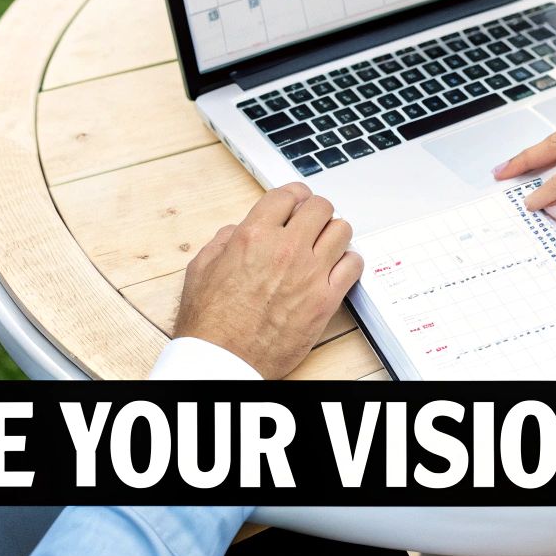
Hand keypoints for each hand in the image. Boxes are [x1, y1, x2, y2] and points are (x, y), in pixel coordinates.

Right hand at [170, 183, 361, 379]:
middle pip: (321, 207)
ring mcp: (310, 274)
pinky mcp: (325, 300)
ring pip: (342, 230)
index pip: (289, 195)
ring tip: (324, 244)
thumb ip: (224, 240)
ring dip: (334, 233)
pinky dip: (348, 261)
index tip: (298, 201)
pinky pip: (354, 265)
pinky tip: (335, 268)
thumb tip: (238, 230)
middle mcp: (286, 249)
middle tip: (311, 222)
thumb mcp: (202, 268)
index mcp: (254, 236)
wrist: (223, 360)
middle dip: (315, 211)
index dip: (295, 195)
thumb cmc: (210, 322)